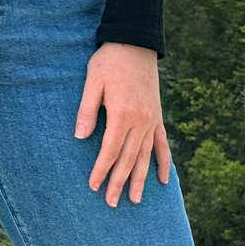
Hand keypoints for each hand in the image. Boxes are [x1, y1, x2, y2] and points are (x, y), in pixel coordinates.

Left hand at [76, 42, 170, 205]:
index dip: (102, 170)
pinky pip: (162, 144)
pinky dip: (163, 163)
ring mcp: (152, 120)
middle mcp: (141, 121)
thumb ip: (87, 111)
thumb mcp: (92, 82)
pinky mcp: (158, 116)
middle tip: (112, 203)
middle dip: (119, 182)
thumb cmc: (109, 61)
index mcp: (123, 114)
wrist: (135, 42)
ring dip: (141, 179)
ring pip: (146, 156)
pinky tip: (163, 180)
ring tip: (136, 200)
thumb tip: (81, 138)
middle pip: (129, 159)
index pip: (111, 150)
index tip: (94, 186)